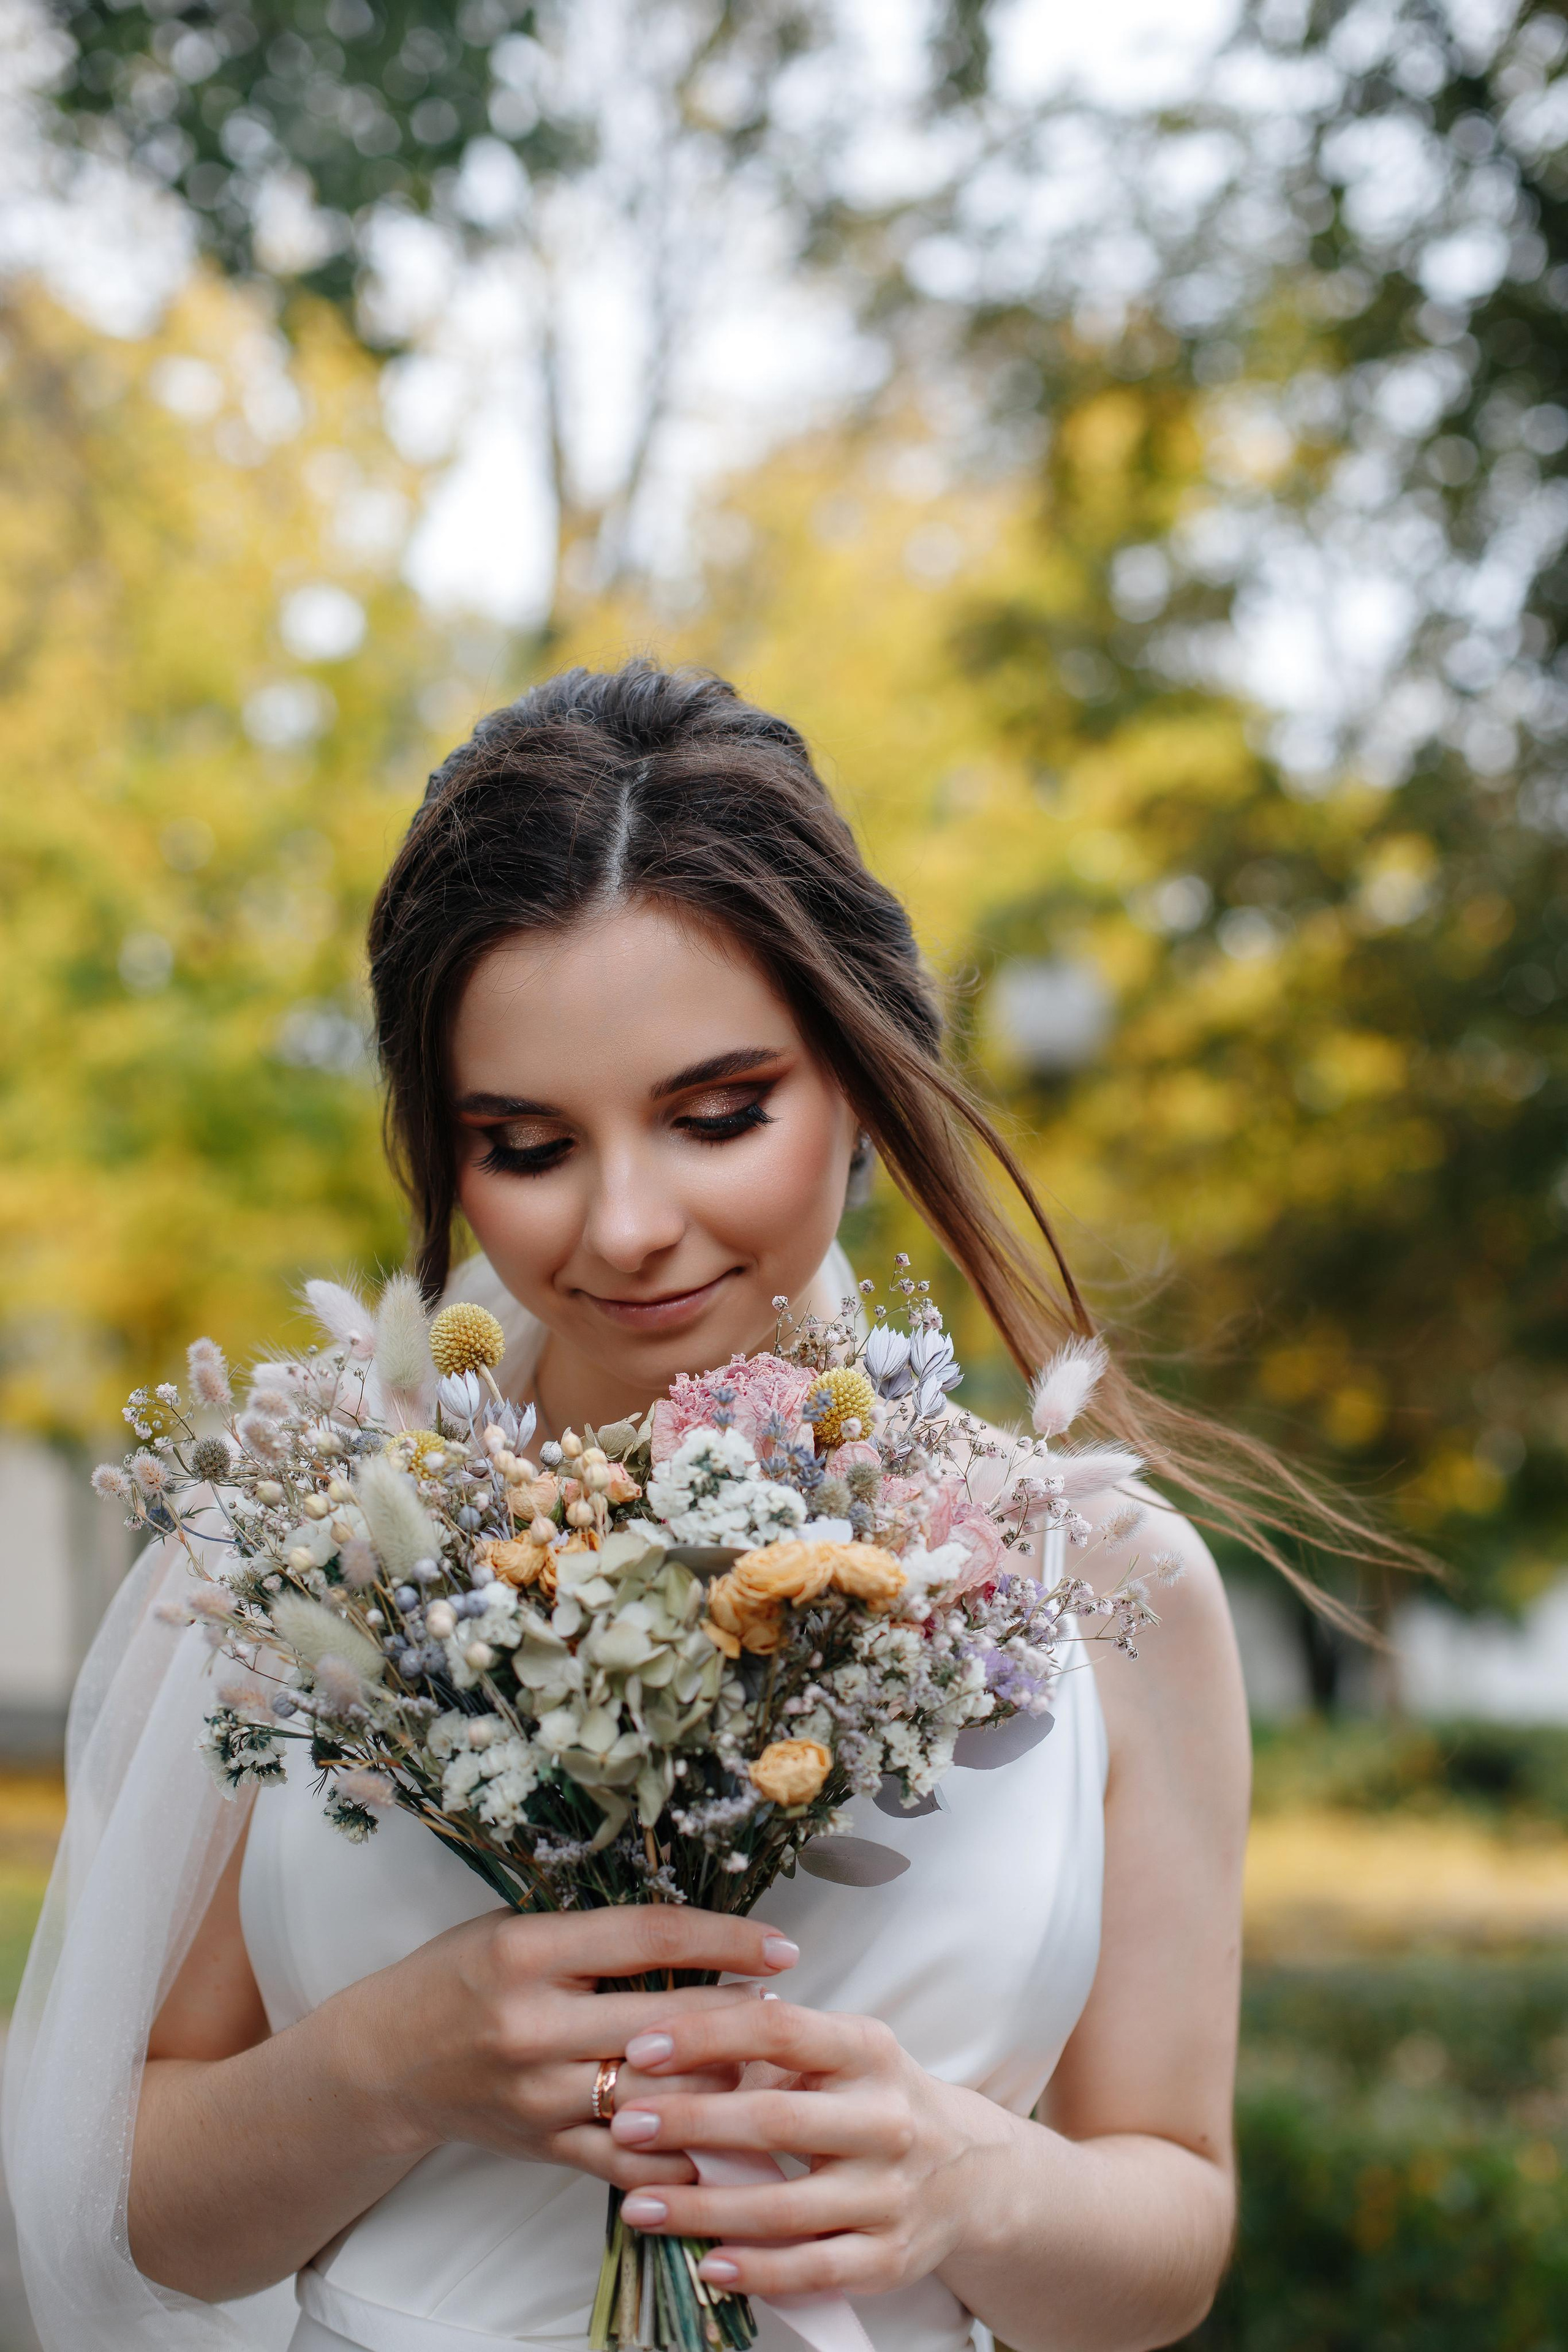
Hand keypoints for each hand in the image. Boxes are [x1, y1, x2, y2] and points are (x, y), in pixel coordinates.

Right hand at [344, 1905, 801, 2193]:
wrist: (386, 2062)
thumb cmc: (461, 1976)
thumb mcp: (516, 1928)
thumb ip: (595, 1934)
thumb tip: (698, 1931)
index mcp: (527, 1953)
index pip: (650, 1937)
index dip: (727, 1938)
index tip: (781, 1944)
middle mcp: (533, 2026)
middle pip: (666, 2021)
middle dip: (740, 2015)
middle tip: (785, 2006)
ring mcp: (538, 2095)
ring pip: (659, 2095)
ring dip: (724, 2082)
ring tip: (767, 2064)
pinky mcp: (544, 2147)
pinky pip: (631, 2160)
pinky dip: (684, 2152)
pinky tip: (725, 2134)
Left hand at [602, 1998, 1013, 2298]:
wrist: (970, 2171)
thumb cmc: (875, 2100)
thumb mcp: (842, 2054)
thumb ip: (772, 2048)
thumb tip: (675, 2042)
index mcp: (868, 2052)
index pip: (780, 2030)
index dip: (707, 2035)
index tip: (641, 2046)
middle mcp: (885, 2118)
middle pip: (775, 2120)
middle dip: (691, 2124)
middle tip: (626, 2124)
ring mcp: (889, 2192)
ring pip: (784, 2206)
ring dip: (702, 2208)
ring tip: (637, 2204)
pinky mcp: (889, 2256)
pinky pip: (813, 2268)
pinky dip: (757, 2271)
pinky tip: (708, 2263)